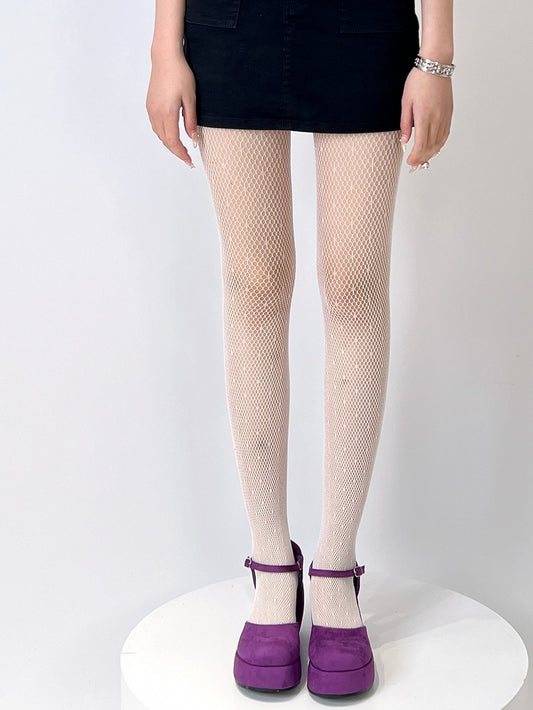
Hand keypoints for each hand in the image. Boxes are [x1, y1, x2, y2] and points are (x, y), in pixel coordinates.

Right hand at [146, 52, 198, 167]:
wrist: (165, 58)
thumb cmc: (180, 74)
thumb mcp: (191, 98)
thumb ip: (191, 120)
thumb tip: (193, 138)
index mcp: (167, 113)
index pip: (173, 141)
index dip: (181, 153)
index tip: (190, 161)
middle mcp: (156, 113)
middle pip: (165, 140)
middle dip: (176, 151)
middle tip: (188, 158)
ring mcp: (151, 109)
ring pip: (159, 134)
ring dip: (170, 143)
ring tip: (182, 148)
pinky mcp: (150, 105)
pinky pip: (156, 126)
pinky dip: (164, 134)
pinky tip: (172, 134)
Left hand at [399, 67, 452, 171]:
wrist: (435, 65)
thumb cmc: (418, 80)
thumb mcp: (406, 102)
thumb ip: (405, 123)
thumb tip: (404, 141)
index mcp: (425, 116)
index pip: (421, 145)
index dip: (415, 157)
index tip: (409, 162)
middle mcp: (437, 118)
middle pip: (430, 147)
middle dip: (422, 159)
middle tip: (414, 166)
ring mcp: (445, 116)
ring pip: (439, 142)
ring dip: (431, 154)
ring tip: (423, 161)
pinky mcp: (449, 113)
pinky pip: (445, 134)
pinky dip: (439, 144)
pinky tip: (433, 149)